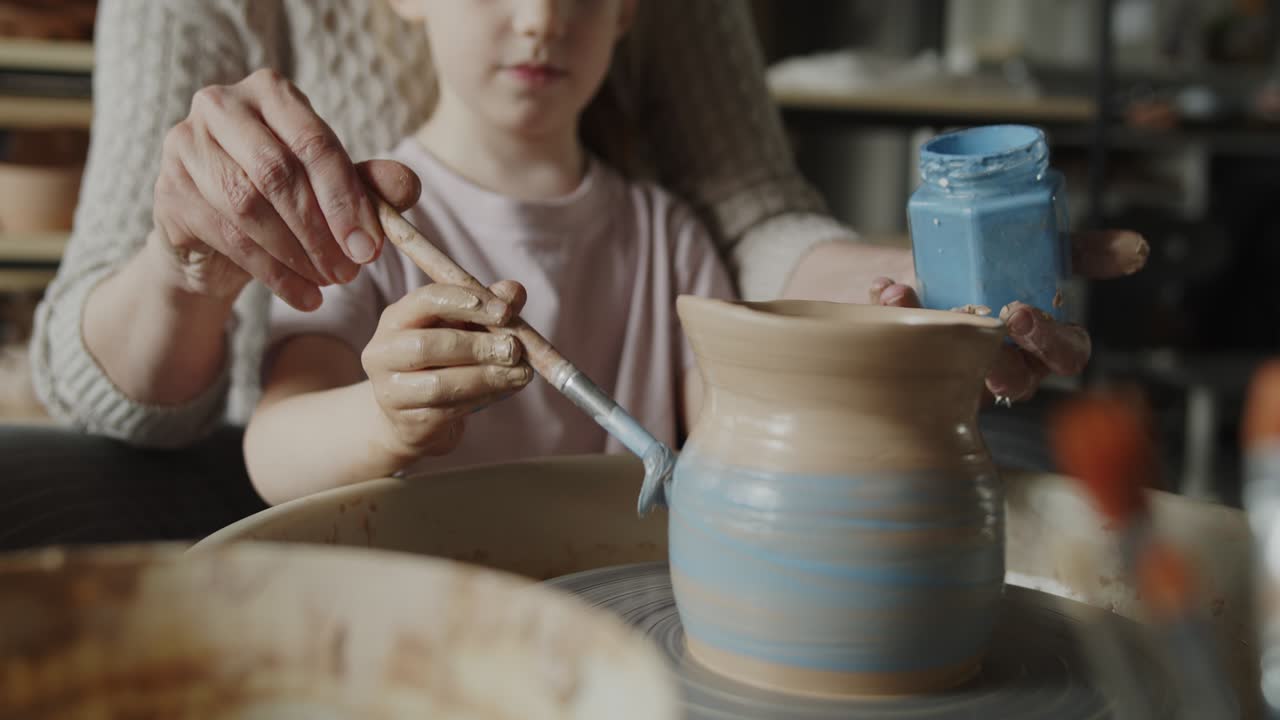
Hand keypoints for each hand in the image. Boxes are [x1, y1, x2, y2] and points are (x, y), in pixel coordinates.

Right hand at [148, 68, 421, 309]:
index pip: (314, 141)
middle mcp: (219, 106)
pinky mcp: (168, 192)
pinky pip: (227, 237)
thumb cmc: (284, 201)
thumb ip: (370, 184)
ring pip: (248, 205)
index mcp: (269, 92)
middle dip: (322, 230)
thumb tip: (408, 186)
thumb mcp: (332, 190)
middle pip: (278, 172)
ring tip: (331, 282)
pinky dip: (273, 273)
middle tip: (352, 271)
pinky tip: (304, 295)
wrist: (219, 240)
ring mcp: (185, 146)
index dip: (347, 198)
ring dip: (298, 254)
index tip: (371, 246)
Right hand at [362, 280, 533, 461]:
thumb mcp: (464, 328)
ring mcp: (390, 391)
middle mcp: (383, 352)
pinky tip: (506, 389)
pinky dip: (484, 398)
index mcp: (396, 319)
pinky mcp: (407, 422)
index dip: (466, 303)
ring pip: (439, 384)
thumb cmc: (443, 360)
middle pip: (428, 345)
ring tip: (521, 373)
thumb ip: (488, 308)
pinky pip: (449, 410)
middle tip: (515, 349)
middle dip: (478, 346)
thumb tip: (515, 290)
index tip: (505, 312)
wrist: (414, 416)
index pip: (425, 300)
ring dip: (487, 377)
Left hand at [870, 229, 1148, 402]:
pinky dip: (897, 315)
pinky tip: (888, 289)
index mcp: (1040, 342)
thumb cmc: (981, 270)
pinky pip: (908, 355)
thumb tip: (1136, 249)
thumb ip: (1080, 251)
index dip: (1051, 341)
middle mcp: (1003, 364)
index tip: (1023, 313)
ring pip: (959, 376)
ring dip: (941, 339)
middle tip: (980, 325)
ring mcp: (959, 371)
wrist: (916, 268)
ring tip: (922, 303)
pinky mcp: (917, 367)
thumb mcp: (1032, 253)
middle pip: (1016, 379)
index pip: (1066, 355)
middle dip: (1000, 357)